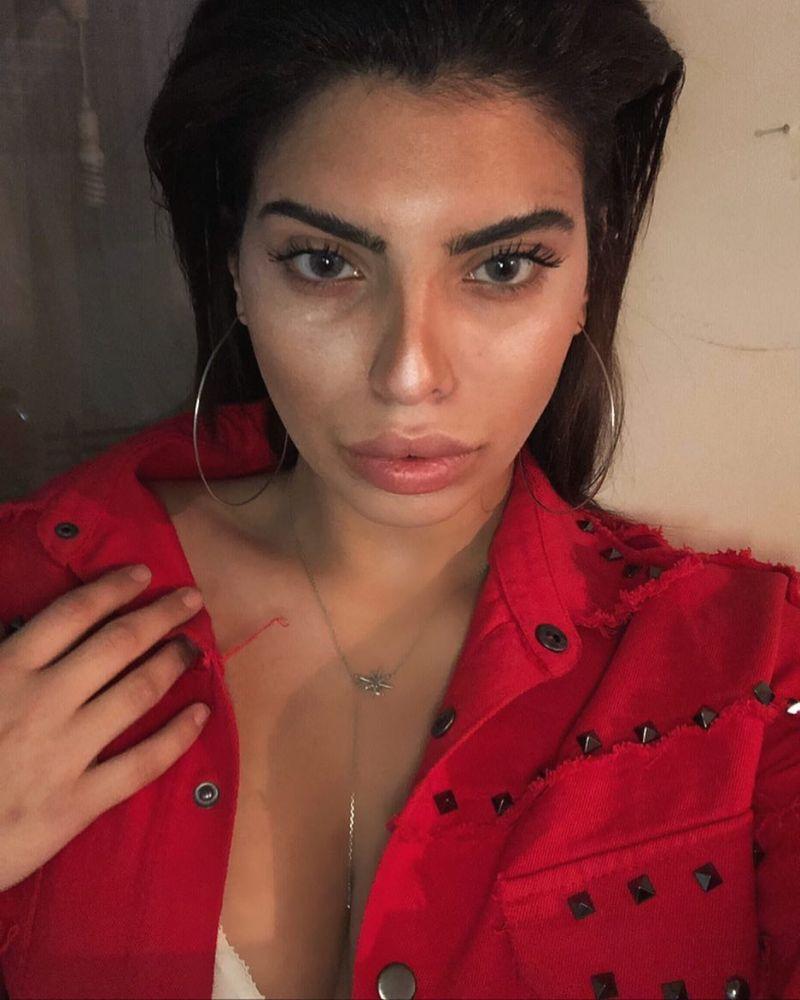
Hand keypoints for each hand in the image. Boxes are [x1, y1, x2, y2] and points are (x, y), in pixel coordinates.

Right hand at [0, 565, 209, 891]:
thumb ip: (2, 658)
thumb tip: (29, 629)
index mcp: (6, 672)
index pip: (71, 614)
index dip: (112, 588)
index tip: (142, 573)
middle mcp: (41, 703)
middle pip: (117, 644)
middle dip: (159, 615)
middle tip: (191, 599)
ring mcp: (63, 752)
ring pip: (136, 692)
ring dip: (172, 663)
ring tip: (195, 647)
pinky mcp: (76, 802)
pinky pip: (141, 763)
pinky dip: (178, 736)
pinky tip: (201, 714)